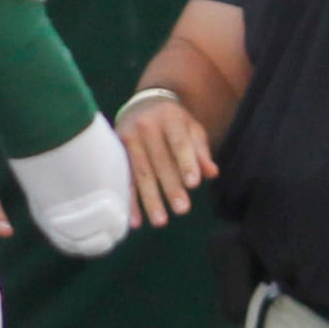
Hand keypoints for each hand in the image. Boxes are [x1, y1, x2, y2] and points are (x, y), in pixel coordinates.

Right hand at [120, 92, 214, 228]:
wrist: (141, 106)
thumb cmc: (173, 122)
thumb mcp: (191, 129)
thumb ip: (201, 151)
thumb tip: (213, 173)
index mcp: (169, 118)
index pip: (179, 142)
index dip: (186, 162)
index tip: (194, 184)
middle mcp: (146, 126)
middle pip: (159, 161)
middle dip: (171, 187)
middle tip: (182, 210)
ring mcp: (128, 138)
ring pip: (140, 173)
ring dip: (149, 199)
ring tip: (160, 221)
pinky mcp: (116, 152)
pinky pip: (124, 179)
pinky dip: (130, 201)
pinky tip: (135, 221)